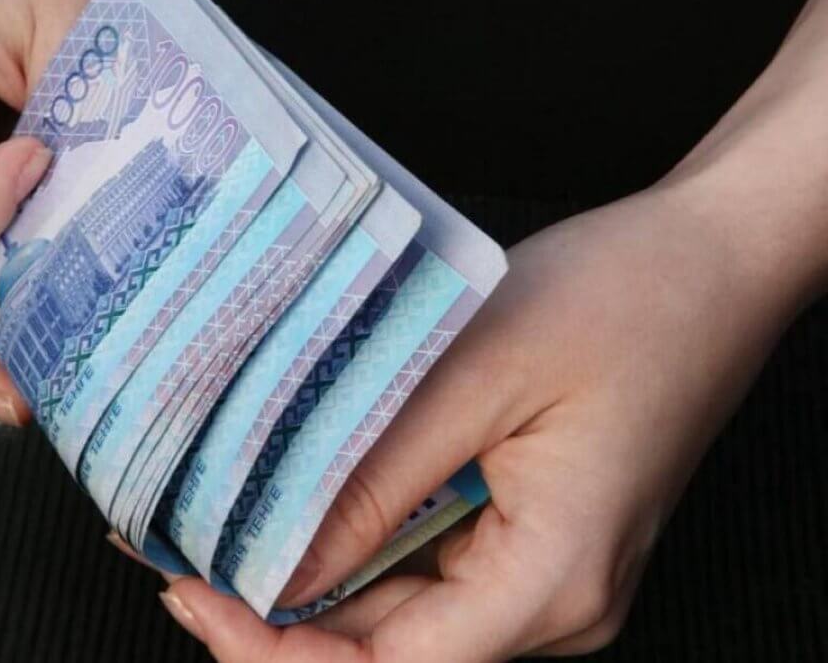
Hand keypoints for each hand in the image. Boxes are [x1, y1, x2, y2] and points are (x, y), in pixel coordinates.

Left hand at [154, 0, 827, 657]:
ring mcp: (543, 576)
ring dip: (304, 582)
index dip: (276, 652)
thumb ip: (375, 481)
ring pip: (396, 617)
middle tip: (177, 552)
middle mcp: (555, 602)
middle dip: (272, 615)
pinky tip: (292, 509)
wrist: (710, 263)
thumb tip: (277, 564)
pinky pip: (423, 572)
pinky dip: (350, 549)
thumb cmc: (624, 299)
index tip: (194, 595)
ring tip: (214, 526)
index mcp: (554, 580)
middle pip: (386, 653)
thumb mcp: (478, 375)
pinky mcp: (528, 541)